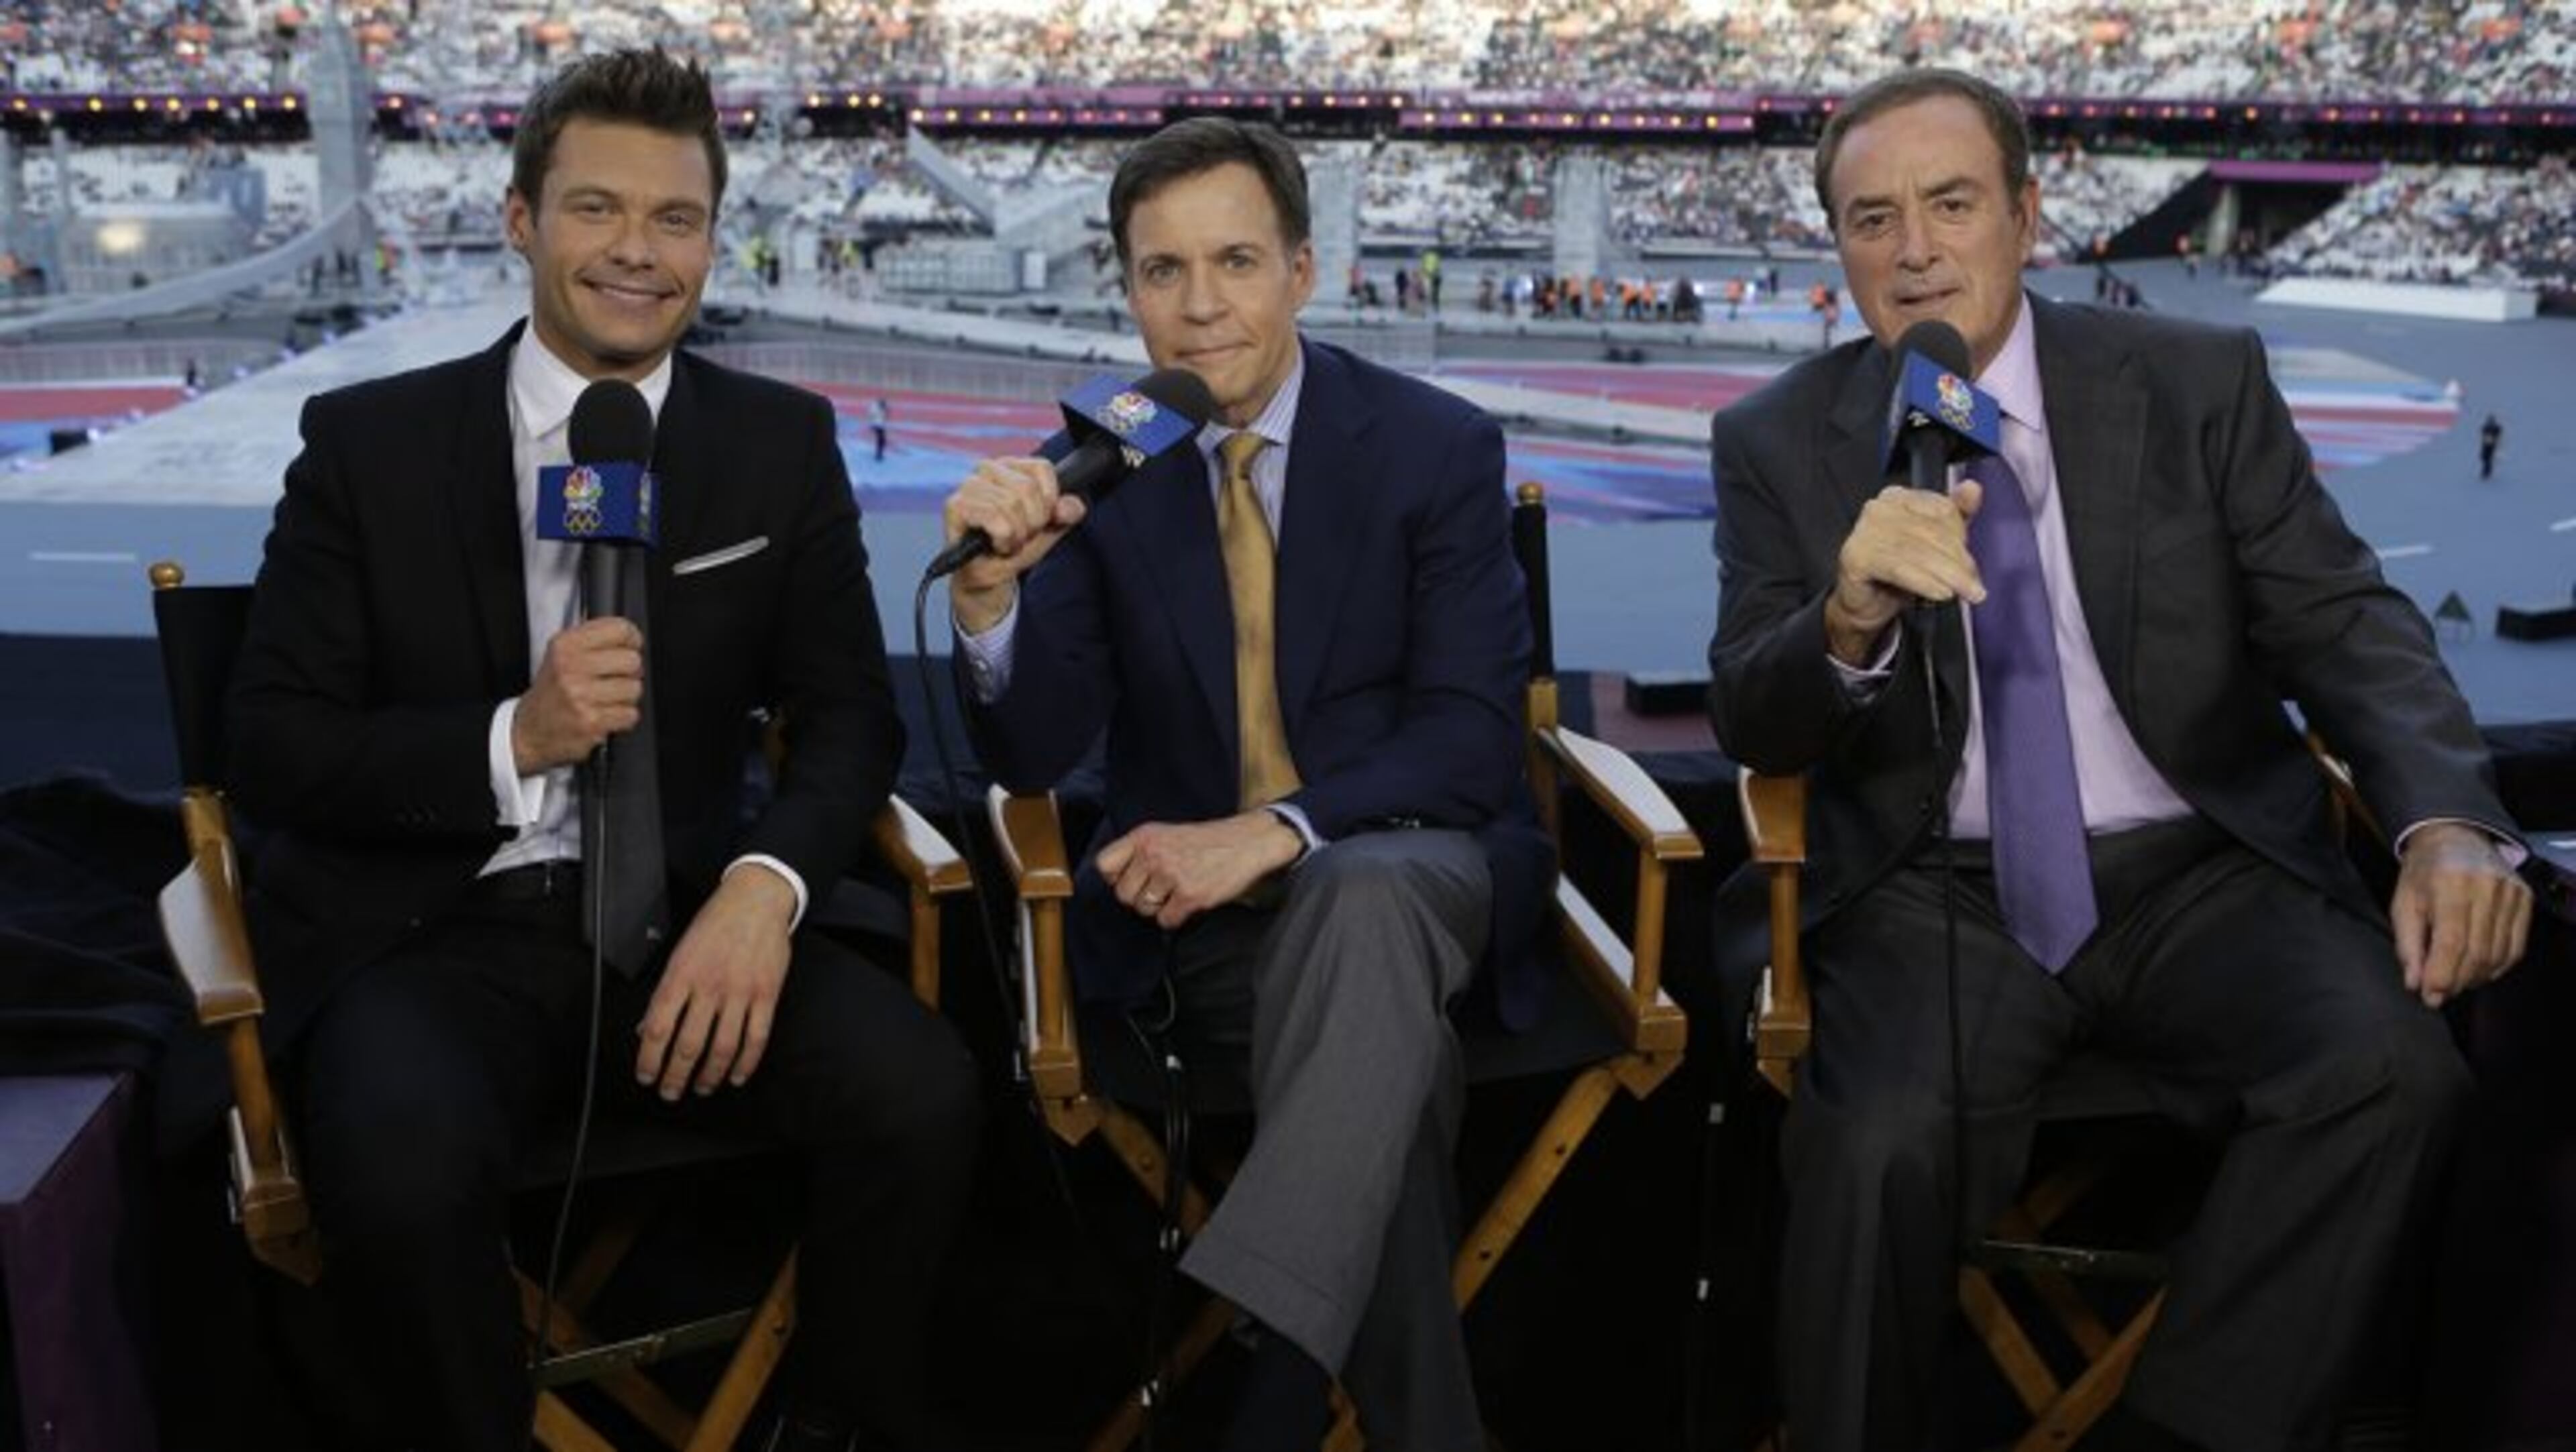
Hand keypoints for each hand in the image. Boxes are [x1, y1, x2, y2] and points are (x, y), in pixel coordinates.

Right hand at [511, 616, 643, 773]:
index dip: (632, 639)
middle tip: (616, 678)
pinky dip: (623, 717)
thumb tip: (631, 636)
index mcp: (565, 644)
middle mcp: (571, 667)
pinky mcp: (591, 721)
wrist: (529, 729)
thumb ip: (594, 638)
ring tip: (607, 699)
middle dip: (630, 672)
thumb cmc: (552, 691)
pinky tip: (606, 714)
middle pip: (632, 660)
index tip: (630, 646)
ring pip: (634, 688)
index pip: (619, 629)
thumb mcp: (562, 653)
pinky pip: (630, 714)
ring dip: (626, 697)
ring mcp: (580, 695)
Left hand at [633, 864, 796, 1099]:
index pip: (658, 1027)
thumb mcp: (680, 952)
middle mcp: (709, 986)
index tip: (646, 1075)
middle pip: (689, 1044)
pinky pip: (756, 1037)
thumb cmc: (716, 923)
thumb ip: (666, 991)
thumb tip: (648, 1027)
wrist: (755, 900)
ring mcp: (740, 992)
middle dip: (676, 1075)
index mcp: (682, 975)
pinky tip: (736, 1075)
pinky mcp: (766, 995)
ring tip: (702, 1088)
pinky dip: (746, 1063)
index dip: (649, 1058)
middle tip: (670, 1091)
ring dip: (709, 1075)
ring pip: (723, 1047)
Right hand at [944, 457, 1086, 632]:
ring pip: (1010, 504)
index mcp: (1011, 466)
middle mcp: (987, 469)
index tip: (1038, 520)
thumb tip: (1072, 506)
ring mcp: (969, 486)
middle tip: (1020, 535)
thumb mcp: (1050, 529)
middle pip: (1027, 488)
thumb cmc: (1015, 545)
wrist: (990, 576)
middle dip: (1031, 522)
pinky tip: (995, 545)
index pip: (1042, 468)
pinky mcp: (956, 505)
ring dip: (1016, 534)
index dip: (1048, 501)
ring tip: (1007, 542)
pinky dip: (1003, 538)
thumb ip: (1067, 514)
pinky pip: (994, 517)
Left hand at [1096, 811, 1305, 929]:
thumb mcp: (1165, 834)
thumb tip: (1114, 881)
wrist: (1247, 842)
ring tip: (1177, 892)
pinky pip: (1166, 920)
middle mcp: (1154, 854)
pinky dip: (1176, 917)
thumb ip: (1138, 852)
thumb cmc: (1206, 841)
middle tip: (1161, 889)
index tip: (1132, 878)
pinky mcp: (1190, 895)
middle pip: (1123, 894)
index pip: (1104, 865)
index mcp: (1144, 836)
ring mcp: (1172, 875)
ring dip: (1159, 907)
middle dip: (1139, 897)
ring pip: (1144, 909)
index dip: (1115, 878)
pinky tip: (1189, 901)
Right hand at [1823, 481, 1987, 664]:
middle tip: (1974, 586)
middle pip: (1932, 531)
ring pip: (1919, 552)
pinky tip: (1942, 594)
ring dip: (1949, 576)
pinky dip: (1925, 582)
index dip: (1962, 538)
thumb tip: (1973, 488)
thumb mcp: (1934, 542)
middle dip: (1958, 562)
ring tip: (1965, 593)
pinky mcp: (1856, 557)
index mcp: (1899, 497)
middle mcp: (1879, 508)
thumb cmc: (1900, 571)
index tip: (1971, 563)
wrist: (1867, 604)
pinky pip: (1899, 568)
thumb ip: (1955, 514)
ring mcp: (1864, 531)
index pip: (1942, 509)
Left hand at [2391, 823, 2531, 1007]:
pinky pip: (2515, 947)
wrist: (2453, 837)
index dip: (2442, 975)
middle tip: (2439, 993)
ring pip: (2498, 954)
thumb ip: (2408, 945)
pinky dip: (2497, 967)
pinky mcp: (2524, 899)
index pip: (2452, 942)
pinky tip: (2478, 971)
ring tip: (2455, 981)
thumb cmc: (2422, 873)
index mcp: (2450, 884)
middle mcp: (2486, 887)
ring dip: (2475, 977)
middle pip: (2477, 952)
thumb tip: (2415, 984)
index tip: (2430, 997)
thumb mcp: (2403, 903)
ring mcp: (2510, 893)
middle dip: (2456, 980)